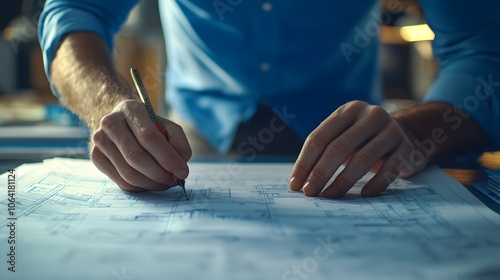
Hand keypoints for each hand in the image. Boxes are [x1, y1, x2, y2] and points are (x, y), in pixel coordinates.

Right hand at [90, 100, 191, 190]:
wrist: (121, 121)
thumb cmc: (149, 126)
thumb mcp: (168, 126)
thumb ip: (179, 143)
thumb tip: (181, 165)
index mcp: (130, 109)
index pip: (149, 138)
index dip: (168, 158)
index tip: (183, 172)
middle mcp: (110, 123)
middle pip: (136, 158)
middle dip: (160, 174)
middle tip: (175, 181)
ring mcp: (100, 140)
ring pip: (128, 174)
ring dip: (152, 184)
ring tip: (165, 183)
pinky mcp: (96, 157)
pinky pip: (121, 181)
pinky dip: (141, 187)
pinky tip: (151, 182)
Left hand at [289, 100, 427, 197]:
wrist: (407, 133)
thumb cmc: (364, 139)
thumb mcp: (344, 135)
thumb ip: (324, 151)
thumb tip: (298, 182)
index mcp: (348, 111)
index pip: (319, 137)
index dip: (305, 162)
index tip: (295, 184)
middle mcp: (370, 116)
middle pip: (338, 147)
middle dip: (320, 173)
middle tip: (309, 192)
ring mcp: (391, 130)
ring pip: (362, 158)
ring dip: (343, 181)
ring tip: (330, 196)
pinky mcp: (407, 147)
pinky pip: (390, 169)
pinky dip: (376, 183)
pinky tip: (364, 195)